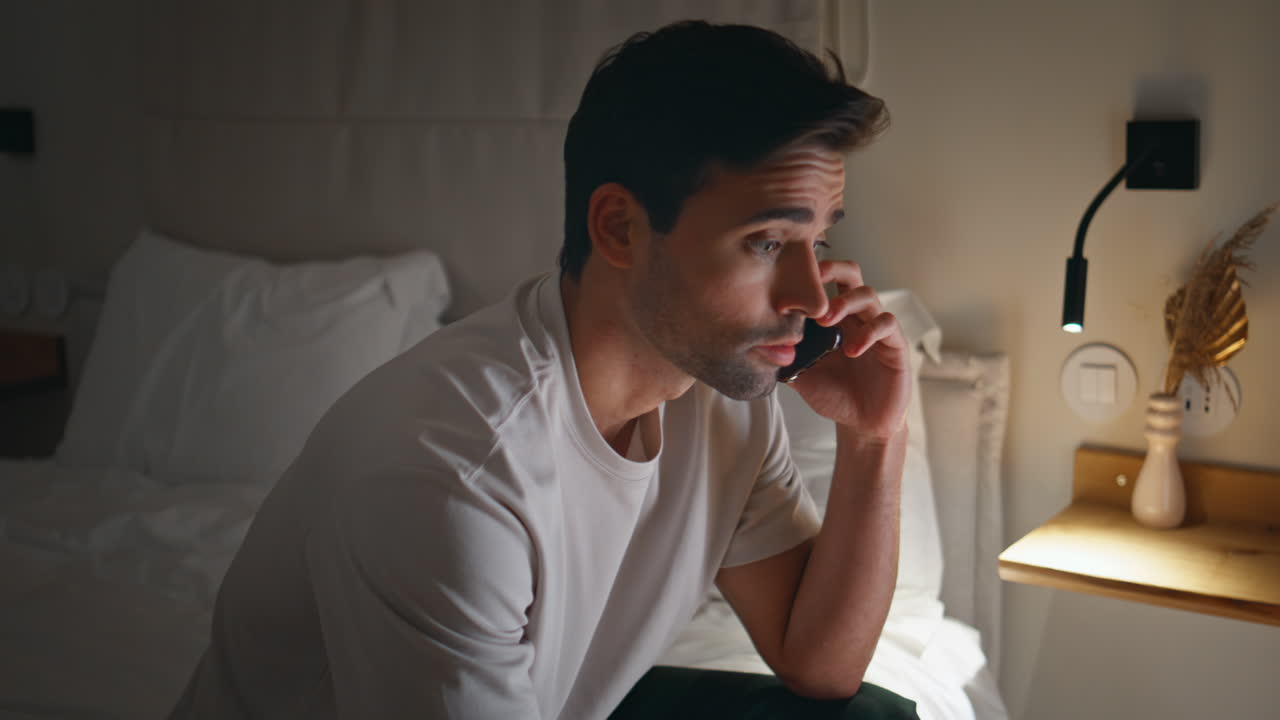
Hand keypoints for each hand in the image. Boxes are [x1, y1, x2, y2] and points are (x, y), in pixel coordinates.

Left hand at [788, 260, 911, 441]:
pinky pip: (887, 324)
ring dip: (845, 302)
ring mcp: (877, 328)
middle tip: (813, 286)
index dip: (812, 274)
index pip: (827, 281)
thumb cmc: (833, 394)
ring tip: (826, 322)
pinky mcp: (895, 345)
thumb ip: (783, 357)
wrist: (861, 424)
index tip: (790, 279)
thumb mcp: (801, 374)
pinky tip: (851, 349)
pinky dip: (869, 331)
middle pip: (851, 274)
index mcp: (834, 318)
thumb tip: (756, 345)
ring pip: (868, 295)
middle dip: (833, 270)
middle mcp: (856, 317)